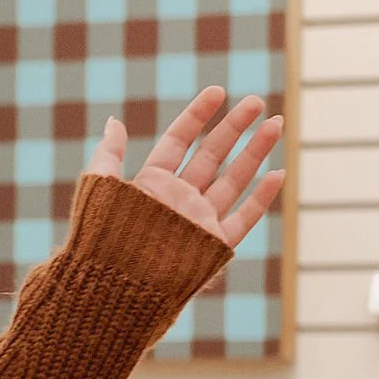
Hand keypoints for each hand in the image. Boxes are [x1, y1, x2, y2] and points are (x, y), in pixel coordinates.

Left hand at [87, 87, 283, 248]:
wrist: (113, 286)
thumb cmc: (101, 238)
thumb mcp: (100, 190)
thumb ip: (108, 155)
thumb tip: (113, 121)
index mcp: (150, 185)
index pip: (178, 142)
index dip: (196, 116)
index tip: (217, 92)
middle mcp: (177, 200)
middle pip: (211, 156)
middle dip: (234, 128)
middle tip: (256, 102)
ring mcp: (196, 221)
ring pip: (233, 180)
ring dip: (255, 151)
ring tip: (276, 123)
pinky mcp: (211, 245)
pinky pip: (243, 218)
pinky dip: (261, 197)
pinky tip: (278, 173)